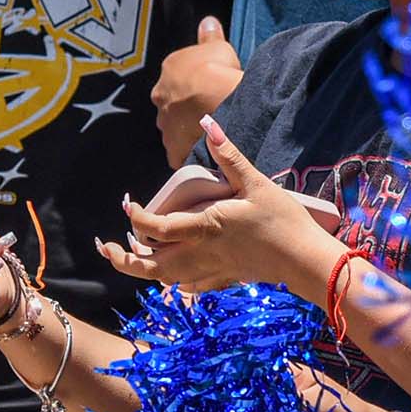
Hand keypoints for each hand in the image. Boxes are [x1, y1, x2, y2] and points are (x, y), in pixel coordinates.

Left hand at [102, 117, 343, 296]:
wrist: (305, 260)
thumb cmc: (283, 220)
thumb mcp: (255, 182)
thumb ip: (228, 154)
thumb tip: (209, 123)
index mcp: (203, 227)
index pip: (154, 227)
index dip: (135, 217)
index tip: (127, 204)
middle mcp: (200, 253)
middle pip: (149, 265)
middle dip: (122, 257)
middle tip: (105, 246)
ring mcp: (210, 271)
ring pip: (164, 280)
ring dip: (141, 270)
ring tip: (127, 257)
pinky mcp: (223, 280)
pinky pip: (187, 287)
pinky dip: (170, 282)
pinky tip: (167, 275)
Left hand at [153, 16, 243, 165]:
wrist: (219, 100)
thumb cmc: (218, 71)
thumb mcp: (217, 46)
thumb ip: (210, 36)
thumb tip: (207, 22)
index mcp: (169, 71)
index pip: (178, 77)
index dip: (193, 82)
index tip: (207, 87)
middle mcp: (161, 97)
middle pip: (172, 102)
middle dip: (185, 107)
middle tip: (207, 110)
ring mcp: (166, 124)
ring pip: (173, 127)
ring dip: (186, 129)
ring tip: (207, 131)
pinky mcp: (174, 147)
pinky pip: (179, 152)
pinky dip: (189, 152)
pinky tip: (202, 151)